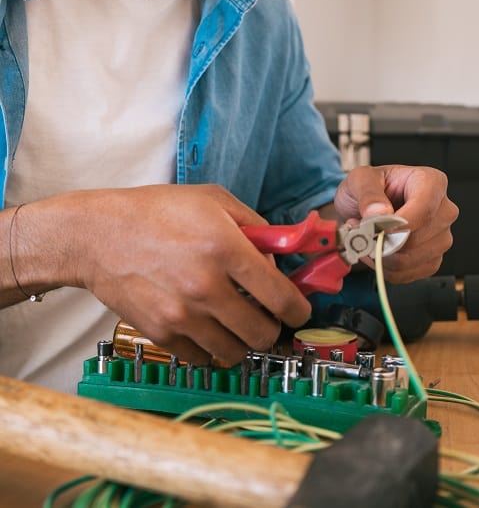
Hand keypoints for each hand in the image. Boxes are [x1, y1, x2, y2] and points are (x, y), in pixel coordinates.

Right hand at [30, 185, 311, 366]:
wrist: (98, 235)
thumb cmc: (157, 211)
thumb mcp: (214, 201)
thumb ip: (256, 226)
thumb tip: (285, 253)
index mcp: (225, 248)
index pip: (282, 297)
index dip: (299, 308)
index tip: (298, 309)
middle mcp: (207, 286)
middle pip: (263, 334)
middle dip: (272, 326)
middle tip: (266, 314)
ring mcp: (183, 315)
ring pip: (236, 353)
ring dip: (243, 340)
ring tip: (235, 321)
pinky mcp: (161, 333)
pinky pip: (202, 359)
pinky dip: (210, 348)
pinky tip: (206, 325)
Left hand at [333, 165, 457, 282]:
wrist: (364, 208)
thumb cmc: (368, 188)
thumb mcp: (360, 179)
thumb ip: (368, 193)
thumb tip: (378, 213)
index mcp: (431, 182)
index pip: (425, 209)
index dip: (401, 224)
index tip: (378, 229)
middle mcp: (443, 210)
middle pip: (418, 238)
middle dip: (384, 241)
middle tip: (362, 231)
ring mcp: (441, 236)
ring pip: (411, 259)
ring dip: (382, 255)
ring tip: (367, 238)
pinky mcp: (433, 258)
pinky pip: (409, 273)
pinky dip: (386, 268)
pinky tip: (377, 251)